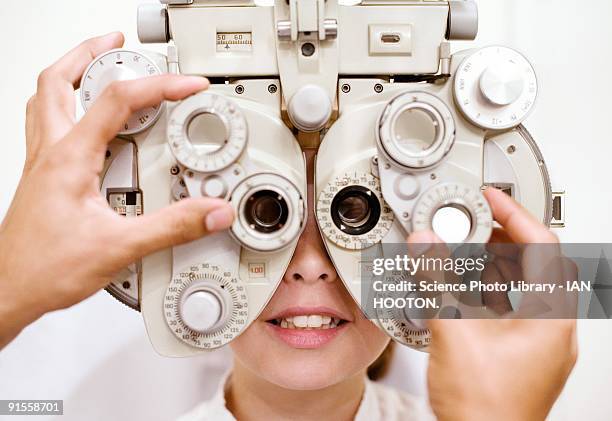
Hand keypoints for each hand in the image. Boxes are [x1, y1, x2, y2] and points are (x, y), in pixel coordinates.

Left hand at [0, 33, 234, 348]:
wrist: (8, 292)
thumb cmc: (44, 269)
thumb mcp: (119, 248)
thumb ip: (172, 227)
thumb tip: (210, 211)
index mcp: (69, 158)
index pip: (118, 102)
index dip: (160, 86)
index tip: (188, 85)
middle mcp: (50, 153)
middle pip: (59, 80)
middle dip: (89, 52)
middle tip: (116, 42)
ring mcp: (41, 164)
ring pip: (45, 99)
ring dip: (70, 73)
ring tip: (95, 63)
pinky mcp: (42, 179)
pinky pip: (47, 126)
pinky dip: (64, 107)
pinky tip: (83, 122)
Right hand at [411, 188, 577, 420]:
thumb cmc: (484, 410)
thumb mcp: (454, 333)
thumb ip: (437, 281)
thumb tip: (426, 244)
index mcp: (551, 317)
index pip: (545, 247)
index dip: (516, 215)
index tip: (492, 198)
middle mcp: (554, 328)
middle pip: (536, 264)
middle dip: (501, 238)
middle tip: (472, 221)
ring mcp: (540, 343)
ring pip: (524, 287)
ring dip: (494, 264)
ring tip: (463, 249)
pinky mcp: (523, 353)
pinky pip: (513, 308)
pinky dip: (489, 290)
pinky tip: (464, 287)